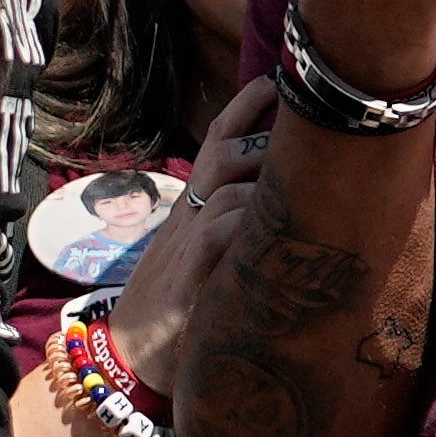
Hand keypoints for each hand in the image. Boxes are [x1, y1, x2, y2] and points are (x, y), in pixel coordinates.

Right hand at [112, 80, 275, 394]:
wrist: (125, 358)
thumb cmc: (172, 311)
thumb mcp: (197, 259)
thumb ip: (225, 229)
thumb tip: (271, 205)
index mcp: (190, 210)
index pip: (215, 143)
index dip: (245, 108)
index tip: (275, 79)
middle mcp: (186, 217)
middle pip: (223, 154)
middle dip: (268, 137)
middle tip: (310, 130)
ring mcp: (185, 244)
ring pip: (227, 187)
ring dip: (268, 179)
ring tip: (306, 180)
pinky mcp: (188, 279)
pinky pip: (218, 234)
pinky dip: (246, 223)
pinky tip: (274, 225)